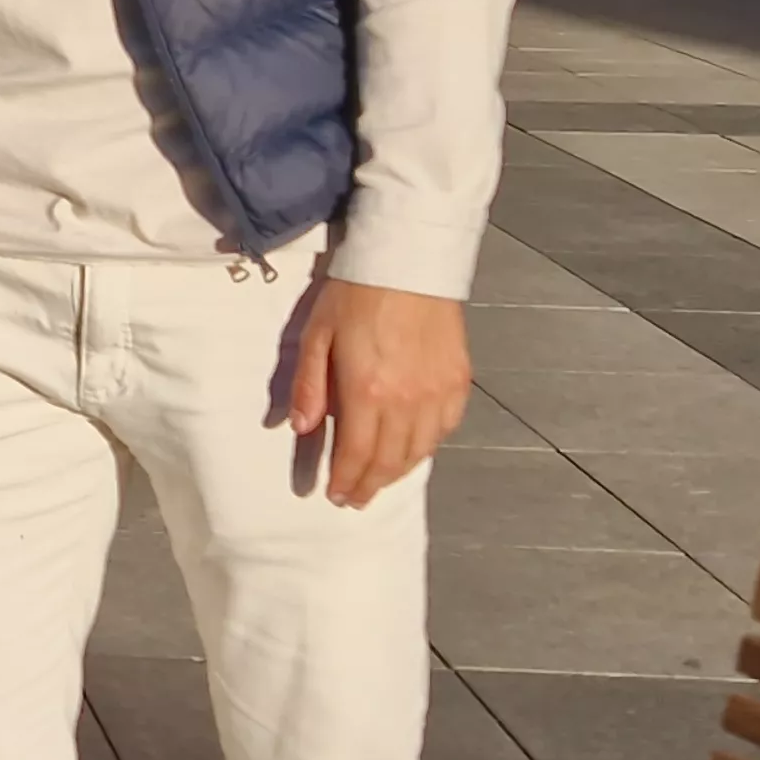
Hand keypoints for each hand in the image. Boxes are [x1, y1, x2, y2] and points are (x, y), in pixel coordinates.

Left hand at [286, 280, 471, 509]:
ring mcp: (437, 394)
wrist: (408, 260)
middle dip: (370, 486)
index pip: (357, 456)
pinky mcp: (459, 382)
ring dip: (398, 473)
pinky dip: (427, 446)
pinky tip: (413, 449)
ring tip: (380, 481)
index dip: (345, 481)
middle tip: (355, 499)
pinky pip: (445, 429)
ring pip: (420, 452)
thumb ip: (309, 386)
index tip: (335, 496)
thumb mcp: (317, 335)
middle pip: (390, 462)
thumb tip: (301, 428)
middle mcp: (407, 401)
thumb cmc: (356, 294)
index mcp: (367, 392)